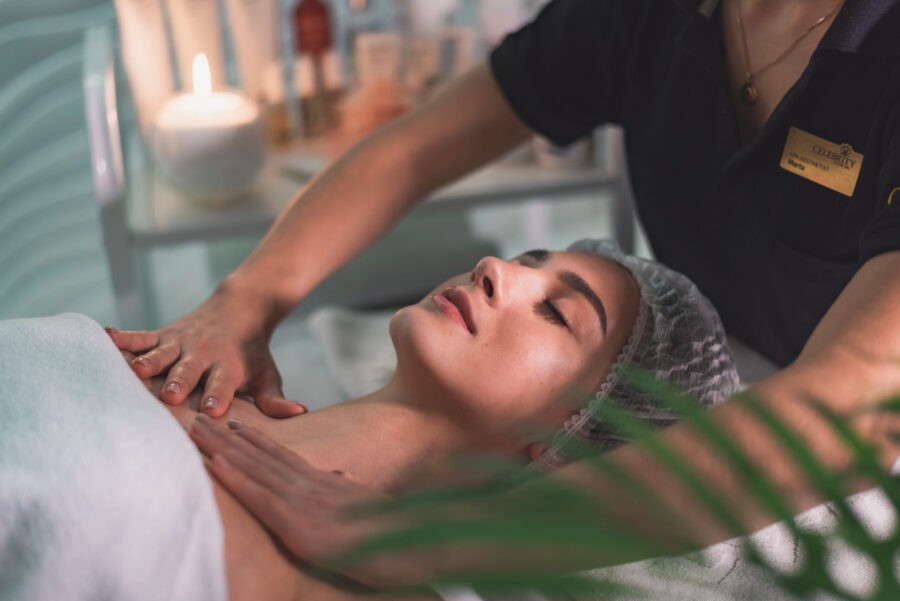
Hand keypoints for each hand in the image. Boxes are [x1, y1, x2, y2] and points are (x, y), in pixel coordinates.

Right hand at [106, 286, 304, 417]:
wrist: (242, 307)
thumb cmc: (252, 353)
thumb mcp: (267, 374)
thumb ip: (275, 398)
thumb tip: (299, 413)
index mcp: (228, 367)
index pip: (224, 384)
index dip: (219, 395)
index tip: (213, 411)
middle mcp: (203, 355)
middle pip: (190, 370)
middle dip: (181, 382)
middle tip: (172, 395)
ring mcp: (180, 343)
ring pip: (162, 353)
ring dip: (150, 362)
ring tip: (136, 371)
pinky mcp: (163, 334)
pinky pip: (141, 335)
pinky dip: (123, 336)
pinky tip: (104, 336)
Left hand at [189, 415, 436, 586]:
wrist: (411, 546)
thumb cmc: (393, 531)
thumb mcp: (368, 504)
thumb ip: (351, 487)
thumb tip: (345, 473)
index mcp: (323, 483)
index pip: (281, 456)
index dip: (254, 438)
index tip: (233, 421)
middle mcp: (309, 485)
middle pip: (259, 455)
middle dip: (226, 435)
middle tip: (197, 416)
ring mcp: (302, 502)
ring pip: (253, 468)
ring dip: (221, 447)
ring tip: (195, 429)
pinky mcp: (298, 523)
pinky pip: (259, 496)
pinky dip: (235, 477)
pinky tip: (214, 463)